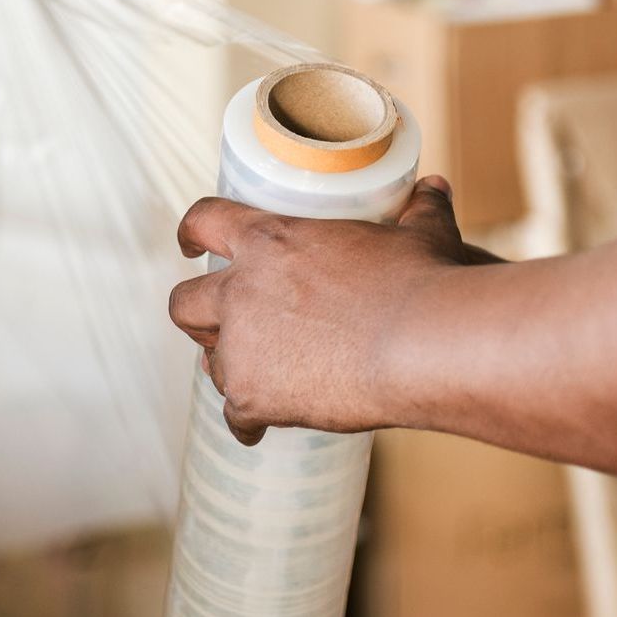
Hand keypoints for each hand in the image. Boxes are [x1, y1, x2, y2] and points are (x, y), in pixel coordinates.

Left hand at [168, 176, 501, 445]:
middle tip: (218, 327)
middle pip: (183, 303)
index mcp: (268, 242)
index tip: (190, 244)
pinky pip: (235, 415)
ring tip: (260, 379)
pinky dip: (247, 422)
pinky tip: (259, 428)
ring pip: (212, 363)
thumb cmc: (423, 284)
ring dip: (231, 369)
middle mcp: (240, 292)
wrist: (425, 346)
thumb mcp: (419, 236)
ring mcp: (240, 347)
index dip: (192, 232)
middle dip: (196, 316)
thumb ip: (418, 211)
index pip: (205, 222)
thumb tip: (433, 188)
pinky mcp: (251, 396)